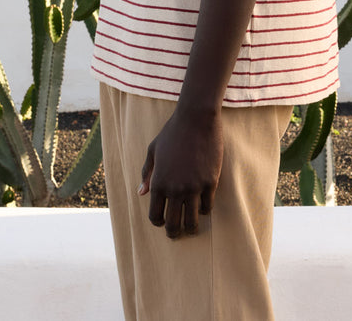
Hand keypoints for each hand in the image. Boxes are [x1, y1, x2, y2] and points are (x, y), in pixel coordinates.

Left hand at [139, 106, 223, 237]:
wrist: (196, 119)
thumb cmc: (172, 132)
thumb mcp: (153, 150)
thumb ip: (147, 173)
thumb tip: (142, 193)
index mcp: (159, 182)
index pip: (155, 216)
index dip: (158, 222)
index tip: (162, 222)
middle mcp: (175, 189)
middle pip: (173, 224)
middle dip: (174, 232)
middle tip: (177, 233)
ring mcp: (193, 187)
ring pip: (192, 221)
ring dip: (191, 227)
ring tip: (191, 227)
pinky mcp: (210, 183)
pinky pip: (207, 207)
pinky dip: (204, 210)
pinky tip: (202, 207)